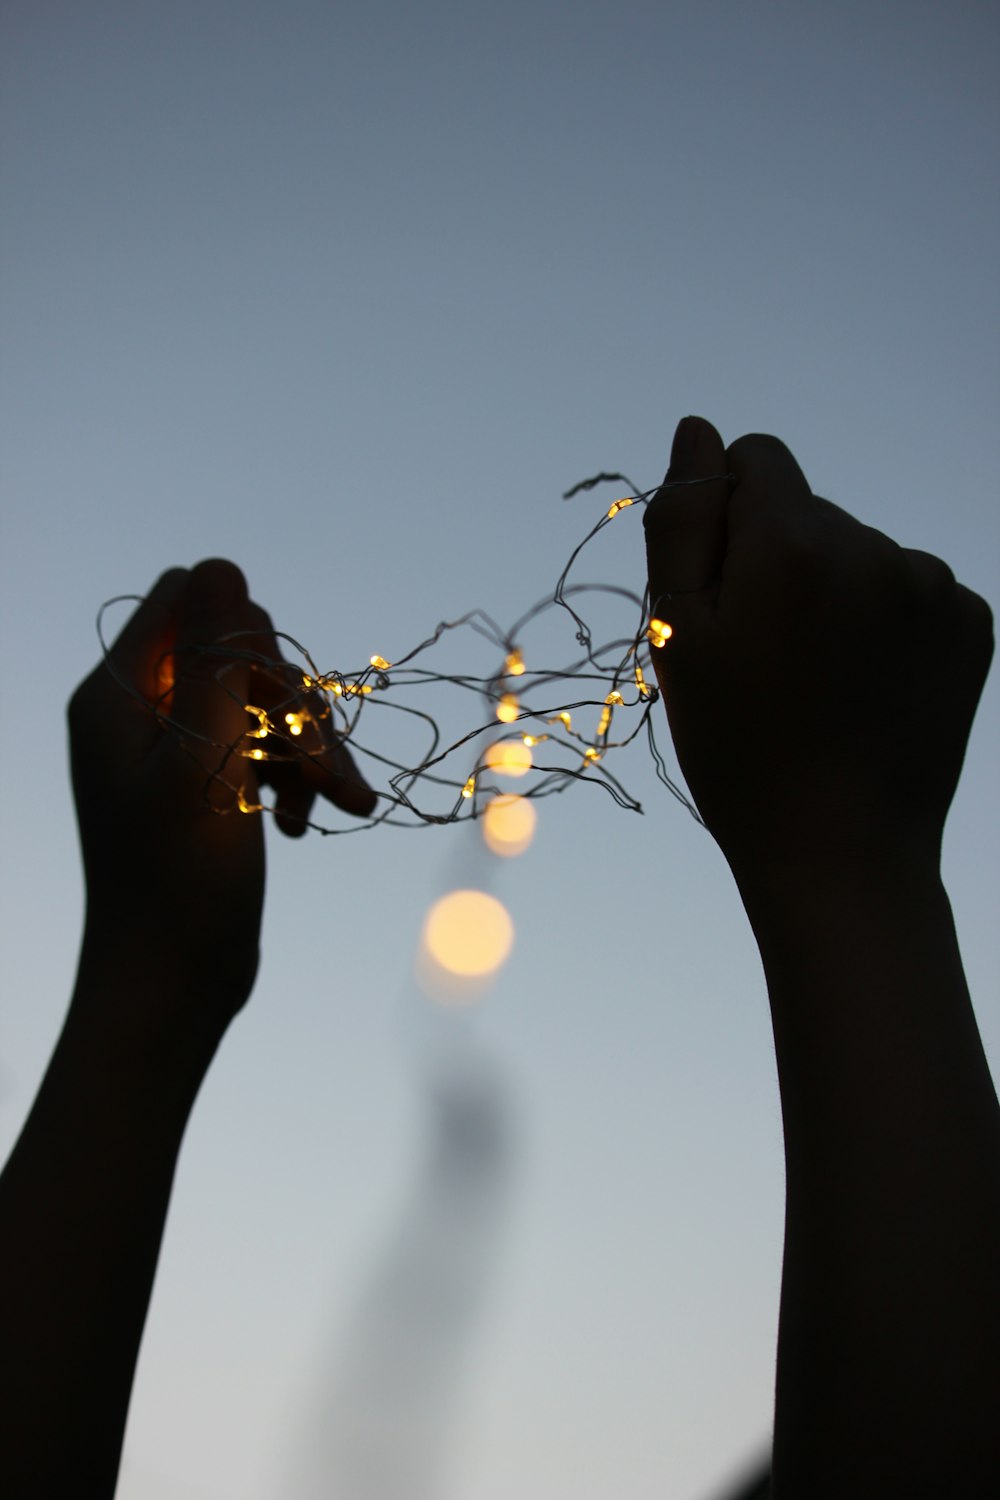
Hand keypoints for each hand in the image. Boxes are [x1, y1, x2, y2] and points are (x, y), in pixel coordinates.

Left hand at [68, 559, 374, 1030]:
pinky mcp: (205, 784)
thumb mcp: (202, 762)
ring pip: (262, 699)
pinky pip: (264, 744)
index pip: (191, 598)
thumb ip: (214, 661)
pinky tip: (305, 823)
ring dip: (306, 746)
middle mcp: (139, 709)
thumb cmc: (177, 885)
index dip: (248, 636)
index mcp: (118, 693)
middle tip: (322, 771)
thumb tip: (222, 564)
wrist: (169, 988)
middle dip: (292, 705)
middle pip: (239, 650)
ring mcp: (173, 747)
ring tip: (335, 805)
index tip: (274, 702)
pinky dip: (296, 774)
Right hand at [644, 417, 992, 876]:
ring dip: (837, 593)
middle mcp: (875, 546)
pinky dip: (886, 624)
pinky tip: (867, 686)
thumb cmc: (737, 749)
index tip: (727, 593)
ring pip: (863, 553)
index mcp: (793, 541)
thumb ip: (682, 519)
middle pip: (812, 512)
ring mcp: (934, 586)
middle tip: (767, 658)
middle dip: (783, 561)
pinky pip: (912, 592)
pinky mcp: (973, 624)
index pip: (758, 458)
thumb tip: (698, 430)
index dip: (729, 519)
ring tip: (819, 680)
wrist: (839, 852)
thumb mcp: (678, 634)